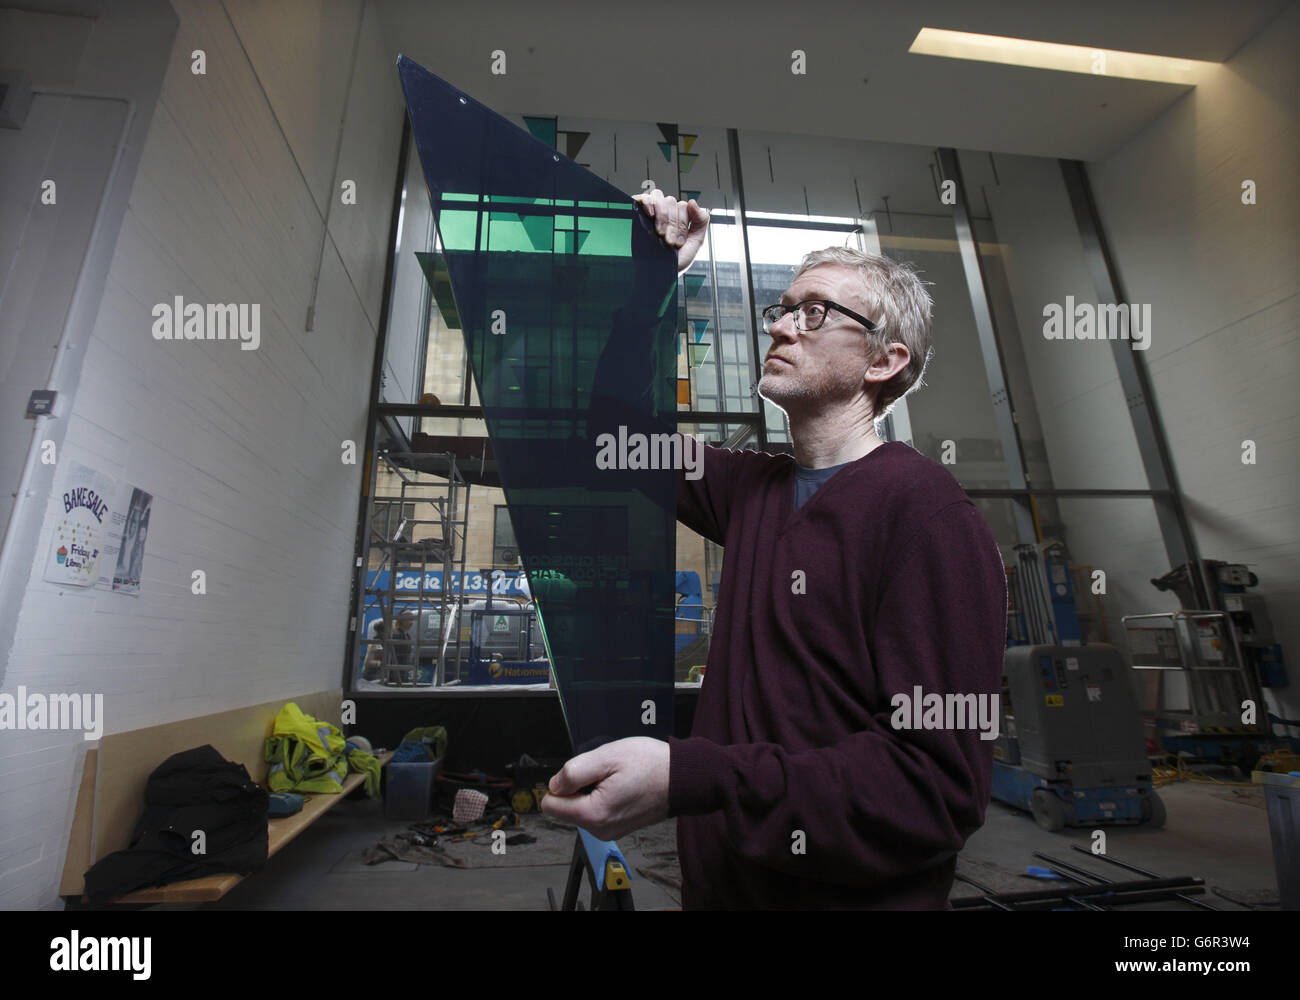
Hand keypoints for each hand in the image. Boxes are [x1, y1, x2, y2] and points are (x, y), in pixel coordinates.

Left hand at [540, 736, 669, 840]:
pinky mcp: (617, 827)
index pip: (550, 805)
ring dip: (590, 791)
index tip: (581, 773)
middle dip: (577, 787)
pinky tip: (620, 786)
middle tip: (603, 773)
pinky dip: (602, 797)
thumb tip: (554, 785)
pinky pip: (595, 812)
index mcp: (594, 814)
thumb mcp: (607, 756)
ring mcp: (609, 830)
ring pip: (580, 809)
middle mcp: (600, 829)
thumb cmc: (651, 765)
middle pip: (565, 807)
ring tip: (615, 778)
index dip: (561, 783)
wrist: (681, 779)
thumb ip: (573, 772)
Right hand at [633, 188, 709, 274]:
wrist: (655, 276)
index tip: (677, 243)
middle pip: (671, 202)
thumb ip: (701, 221)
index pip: (683, 207)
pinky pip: (644, 197)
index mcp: (678, 218)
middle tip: (668, 242)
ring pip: (659, 197)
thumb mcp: (695, 243)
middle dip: (672, 224)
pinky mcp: (637, 212)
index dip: (681, 224)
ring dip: (662, 216)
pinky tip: (649, 214)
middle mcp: (664, 213)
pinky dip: (648, 202)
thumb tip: (693, 201)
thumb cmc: (674, 262)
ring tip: (659, 233)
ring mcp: (650, 211)